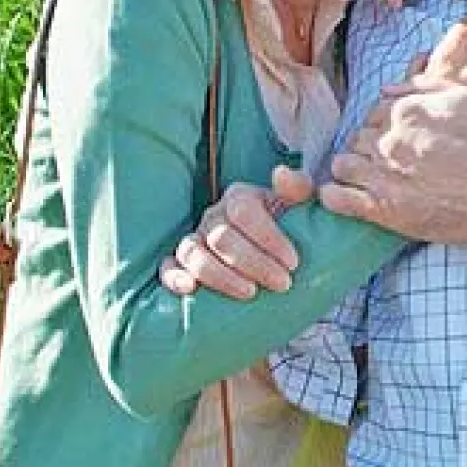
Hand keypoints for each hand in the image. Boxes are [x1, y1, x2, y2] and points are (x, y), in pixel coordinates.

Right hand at [160, 166, 314, 298]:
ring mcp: (195, 239)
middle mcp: (213, 217)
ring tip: (250, 292)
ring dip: (221, 276)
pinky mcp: (181, 263)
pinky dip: (174, 277)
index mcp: (240, 198)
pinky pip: (168, 267)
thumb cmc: (289, 231)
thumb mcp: (298, 208)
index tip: (293, 262)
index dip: (269, 238)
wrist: (277, 258)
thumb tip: (281, 174)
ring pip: (194, 253)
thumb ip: (297, 188)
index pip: (245, 212)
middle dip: (254, 263)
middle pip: (223, 238)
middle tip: (283, 283)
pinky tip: (190, 290)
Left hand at [315, 1, 466, 244]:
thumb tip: (385, 89)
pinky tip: (342, 197)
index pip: (373, 113)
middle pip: (357, 138)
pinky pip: (336, 199)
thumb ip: (421, 86)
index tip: (397, 140)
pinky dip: (334, 197)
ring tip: (369, 180)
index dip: (383, 127)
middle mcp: (386, 139)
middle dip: (369, 148)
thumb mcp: (462, 98)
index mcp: (403, 110)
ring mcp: (380, 173)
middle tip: (388, 163)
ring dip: (352, 170)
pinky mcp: (380, 207)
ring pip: (342, 165)